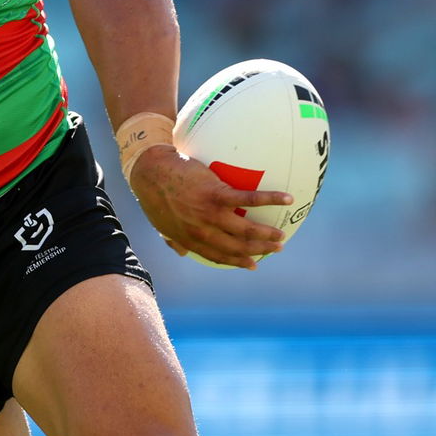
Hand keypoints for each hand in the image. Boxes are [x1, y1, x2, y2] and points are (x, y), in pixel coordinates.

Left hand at [128, 145, 292, 269]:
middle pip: (237, 246)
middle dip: (259, 250)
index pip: (218, 256)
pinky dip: (271, 199)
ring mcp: (209, 213)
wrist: (148, 170)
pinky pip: (249, 199)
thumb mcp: (160, 222)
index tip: (254, 265)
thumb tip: (180, 251)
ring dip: (267, 233)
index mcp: (190, 238)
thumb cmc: (154, 193)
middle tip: (276, 248)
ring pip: (246, 229)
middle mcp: (202, 230)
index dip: (237, 262)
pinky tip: (287, 198)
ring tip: (281, 233)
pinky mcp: (216, 193)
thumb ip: (173, 237)